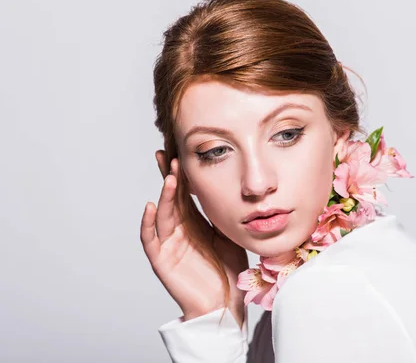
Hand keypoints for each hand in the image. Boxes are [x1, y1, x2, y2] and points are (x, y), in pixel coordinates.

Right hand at [140, 150, 248, 326]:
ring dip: (165, 195)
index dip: (182, 174)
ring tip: (170, 177)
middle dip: (169, 176)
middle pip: (171, 198)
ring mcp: (169, 244)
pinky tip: (150, 207)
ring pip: (163, 214)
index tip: (179, 152)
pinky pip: (151, 239)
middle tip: (168, 154)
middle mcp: (179, 229)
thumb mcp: (229, 234)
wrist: (224, 303)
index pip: (185, 193)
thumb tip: (228, 186)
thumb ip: (223, 212)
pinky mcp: (161, 260)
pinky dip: (147, 223)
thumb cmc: (228, 271)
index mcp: (195, 222)